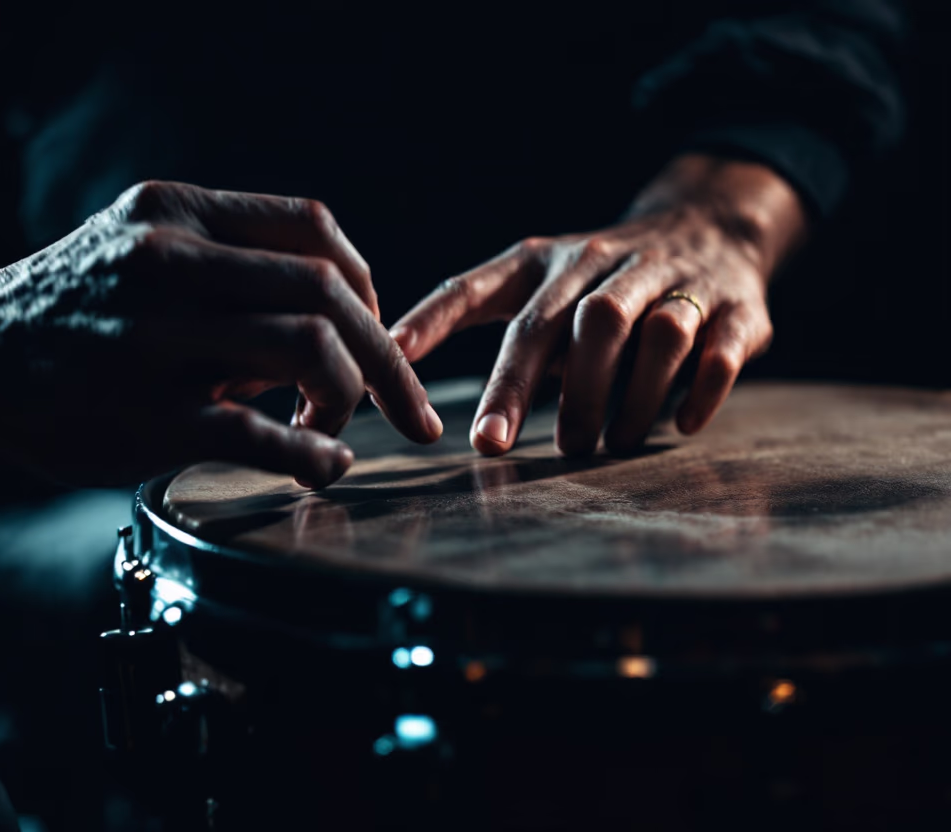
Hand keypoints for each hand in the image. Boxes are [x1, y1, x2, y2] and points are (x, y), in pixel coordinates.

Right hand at [0, 181, 441, 488]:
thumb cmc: (69, 311)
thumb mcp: (138, 249)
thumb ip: (225, 265)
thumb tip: (326, 318)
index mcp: (174, 213)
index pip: (313, 226)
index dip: (368, 283)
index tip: (377, 329)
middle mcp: (167, 262)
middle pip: (326, 290)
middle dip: (385, 354)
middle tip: (401, 403)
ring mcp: (155, 339)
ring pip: (307, 348)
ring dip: (349, 396)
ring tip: (336, 430)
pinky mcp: (144, 417)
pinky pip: (259, 436)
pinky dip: (312, 455)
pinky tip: (323, 467)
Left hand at [391, 154, 807, 456]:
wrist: (708, 225)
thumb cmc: (596, 279)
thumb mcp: (532, 282)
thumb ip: (472, 315)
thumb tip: (395, 370)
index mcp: (544, 261)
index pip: (482, 285)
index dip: (436, 317)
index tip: (394, 356)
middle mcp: (606, 263)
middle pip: (574, 322)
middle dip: (530, 386)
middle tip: (498, 445)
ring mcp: (676, 280)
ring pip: (654, 334)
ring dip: (625, 398)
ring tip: (603, 446)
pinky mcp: (735, 306)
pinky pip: (720, 349)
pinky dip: (700, 389)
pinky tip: (678, 425)